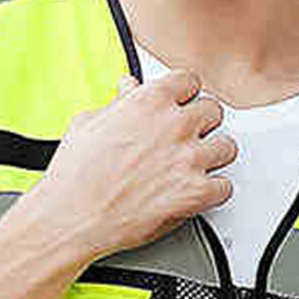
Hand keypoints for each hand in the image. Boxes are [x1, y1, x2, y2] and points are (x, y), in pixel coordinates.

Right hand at [27, 68, 236, 260]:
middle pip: (213, 111)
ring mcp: (188, 159)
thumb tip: (128, 89)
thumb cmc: (75, 175)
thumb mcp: (89, 123)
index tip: (181, 103)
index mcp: (150, 101)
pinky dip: (214, 191)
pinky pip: (225, 186)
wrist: (72, 217)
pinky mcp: (195, 193)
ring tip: (196, 164)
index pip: (190, 81)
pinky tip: (198, 190)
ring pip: (227, 147)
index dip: (185, 95)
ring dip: (213, 155)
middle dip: (201, 123)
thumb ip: (118, 102)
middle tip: (187, 136)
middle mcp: (174, 126)